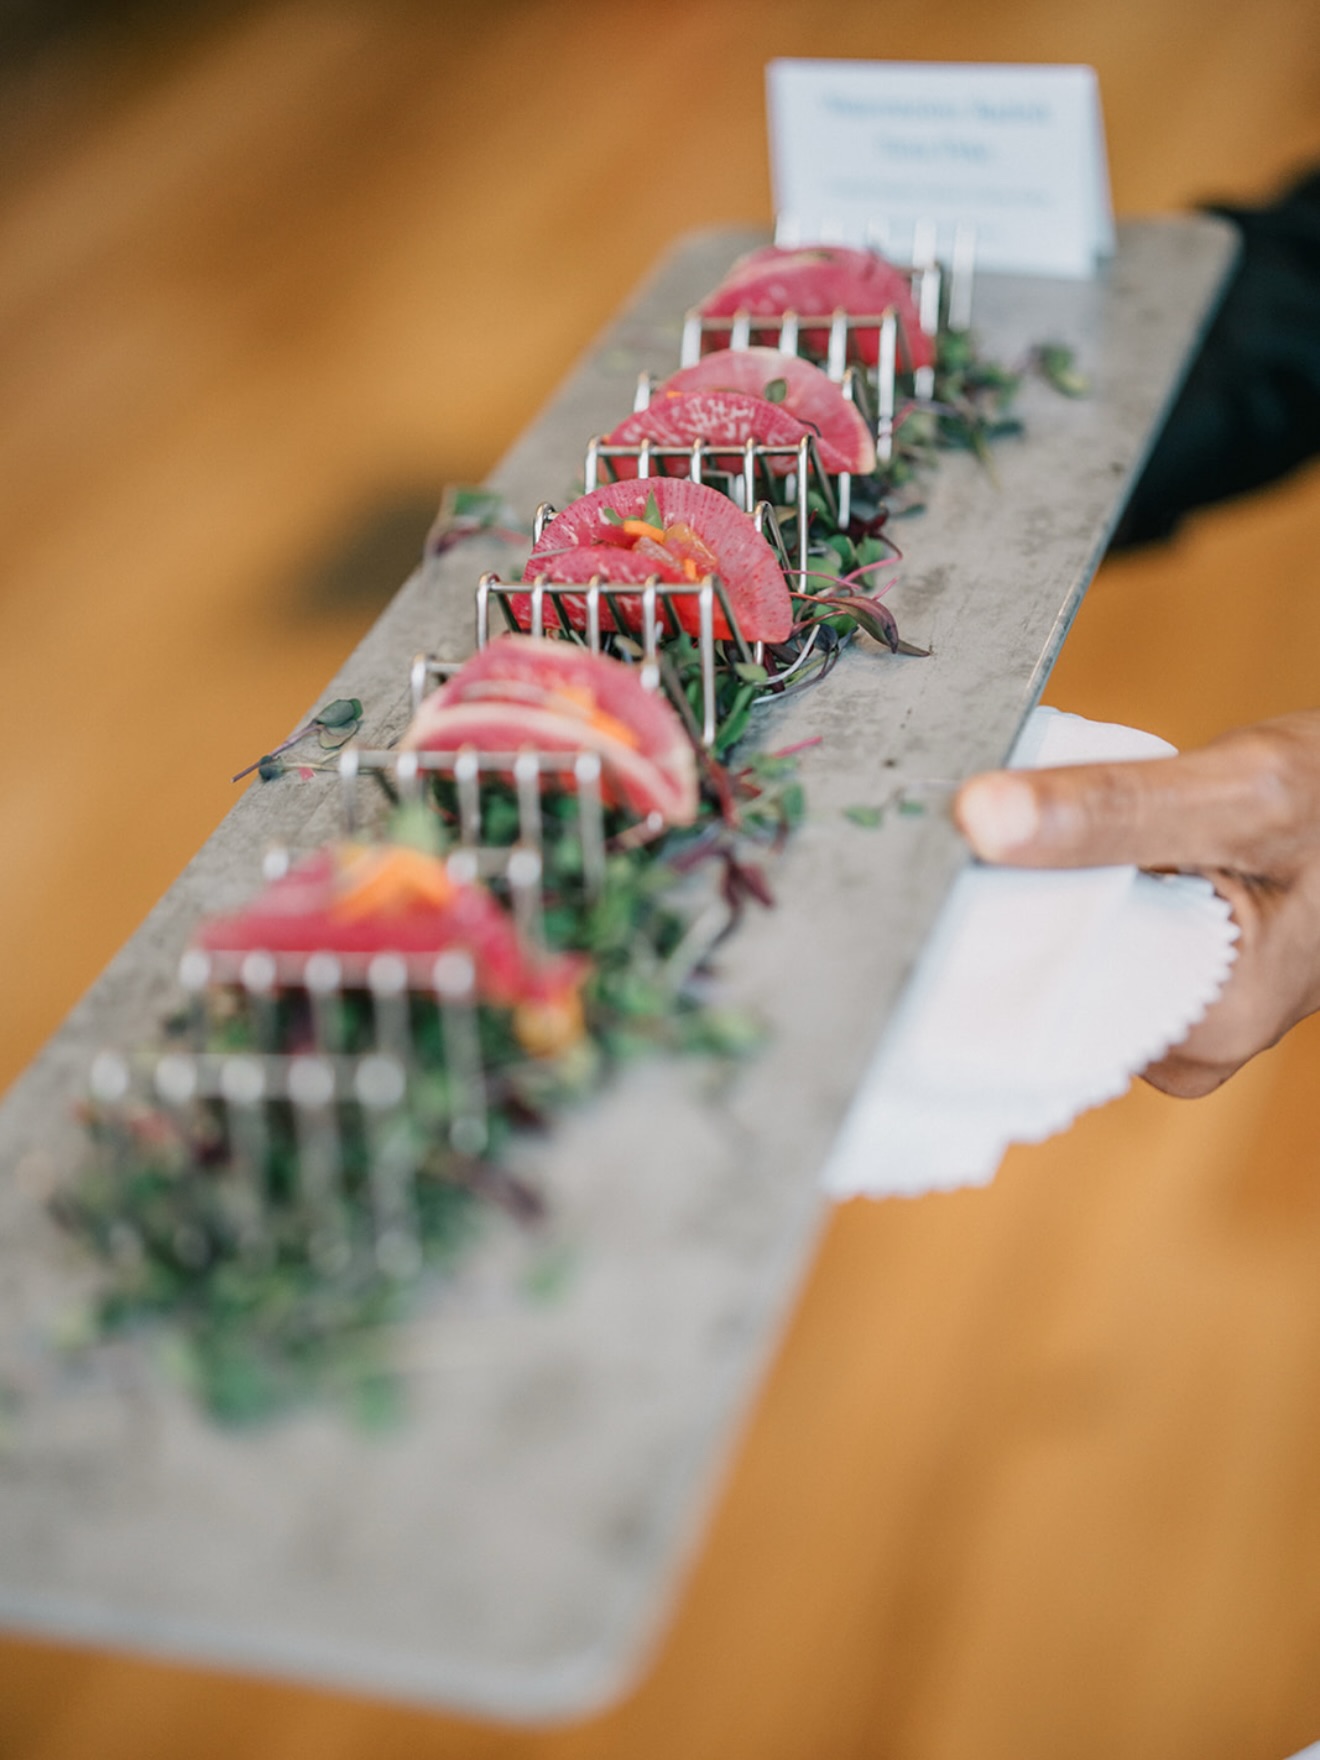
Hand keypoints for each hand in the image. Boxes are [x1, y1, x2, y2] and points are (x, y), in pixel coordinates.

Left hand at [953, 712, 1319, 1096]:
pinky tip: (1052, 859)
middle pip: (1050, 988)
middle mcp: (1186, 1048)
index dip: (985, 933)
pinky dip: (1065, 897)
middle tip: (960, 844)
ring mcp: (1175, 1019)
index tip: (933, 873)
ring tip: (1007, 846)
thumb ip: (1115, 807)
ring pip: (1063, 963)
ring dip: (1034, 901)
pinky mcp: (1165, 980)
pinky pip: (1085, 945)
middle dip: (1006, 915)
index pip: (1048, 1003)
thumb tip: (980, 817)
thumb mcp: (1243, 791)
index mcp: (1207, 1033)